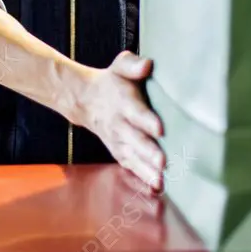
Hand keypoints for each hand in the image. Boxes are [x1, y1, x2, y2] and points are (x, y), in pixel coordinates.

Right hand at [75, 51, 165, 192]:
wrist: (86, 100)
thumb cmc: (113, 81)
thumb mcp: (120, 66)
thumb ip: (133, 65)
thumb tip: (147, 64)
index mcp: (123, 101)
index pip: (135, 111)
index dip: (146, 120)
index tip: (160, 129)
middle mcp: (119, 124)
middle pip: (134, 139)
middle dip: (148, 151)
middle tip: (163, 162)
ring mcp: (118, 140)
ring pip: (132, 156)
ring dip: (146, 169)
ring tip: (161, 181)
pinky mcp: (119, 152)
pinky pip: (130, 166)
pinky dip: (142, 177)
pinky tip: (157, 187)